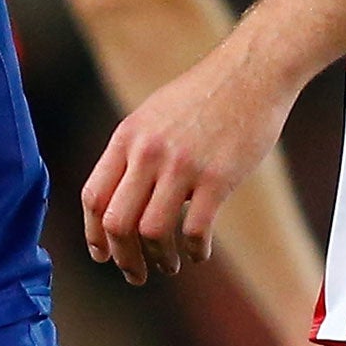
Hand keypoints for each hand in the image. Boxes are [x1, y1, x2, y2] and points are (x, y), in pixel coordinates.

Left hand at [80, 38, 297, 285]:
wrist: (250, 72)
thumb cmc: (203, 97)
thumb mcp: (153, 115)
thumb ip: (133, 153)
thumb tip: (117, 202)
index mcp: (128, 136)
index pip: (94, 196)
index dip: (94, 234)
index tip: (103, 255)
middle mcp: (149, 151)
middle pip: (117, 222)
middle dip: (124, 258)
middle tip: (136, 273)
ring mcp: (183, 164)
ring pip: (153, 232)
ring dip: (160, 259)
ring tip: (170, 264)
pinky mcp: (218, 177)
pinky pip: (195, 231)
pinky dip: (194, 251)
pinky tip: (199, 252)